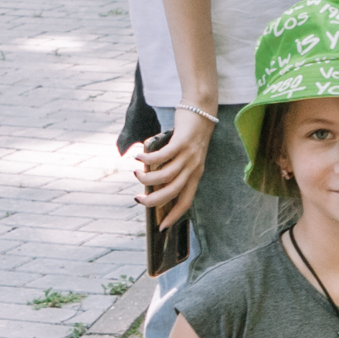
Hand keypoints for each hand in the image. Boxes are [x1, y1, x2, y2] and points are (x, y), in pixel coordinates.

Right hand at [132, 106, 215, 226]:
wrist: (201, 110)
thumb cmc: (189, 134)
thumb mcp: (185, 155)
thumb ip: (173, 168)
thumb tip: (152, 180)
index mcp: (195, 174)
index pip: (186, 201)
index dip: (174, 216)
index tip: (162, 227)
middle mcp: (194, 168)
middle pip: (173, 192)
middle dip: (154, 201)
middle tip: (138, 200)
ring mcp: (189, 155)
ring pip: (166, 176)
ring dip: (148, 178)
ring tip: (136, 175)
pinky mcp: (182, 142)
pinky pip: (163, 156)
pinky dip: (148, 158)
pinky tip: (138, 156)